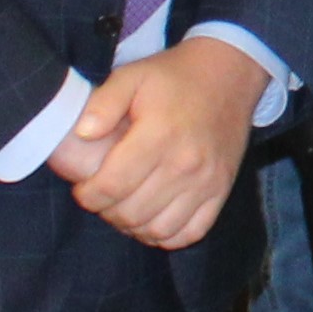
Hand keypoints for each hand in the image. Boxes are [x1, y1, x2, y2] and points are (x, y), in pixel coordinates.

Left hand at [51, 35, 265, 249]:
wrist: (230, 75)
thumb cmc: (175, 77)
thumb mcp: (132, 75)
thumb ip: (103, 103)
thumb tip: (83, 134)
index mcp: (159, 135)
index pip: (112, 186)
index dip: (89, 196)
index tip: (83, 189)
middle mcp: (185, 164)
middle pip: (132, 212)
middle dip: (106, 211)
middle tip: (101, 197)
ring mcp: (206, 182)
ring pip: (159, 229)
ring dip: (133, 227)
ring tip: (124, 209)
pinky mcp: (221, 190)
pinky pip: (191, 232)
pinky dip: (167, 235)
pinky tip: (152, 220)